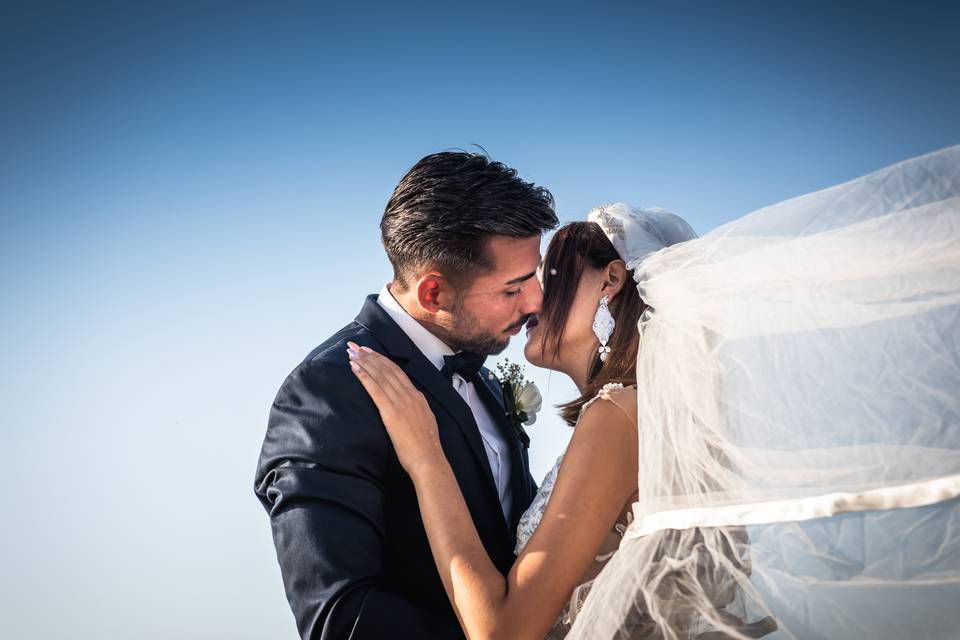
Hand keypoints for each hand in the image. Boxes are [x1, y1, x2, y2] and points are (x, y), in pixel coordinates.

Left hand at [347, 341, 445, 477]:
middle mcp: (409, 395)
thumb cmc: (426, 446)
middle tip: (356, 346)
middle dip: (370, 356)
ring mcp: (400, 402)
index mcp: (417, 397)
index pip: (398, 373)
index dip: (382, 361)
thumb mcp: (425, 421)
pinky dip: (364, 376)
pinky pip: (375, 389)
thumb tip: (411, 401)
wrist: (428, 459)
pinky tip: (355, 367)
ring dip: (364, 362)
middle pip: (387, 370)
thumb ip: (417, 408)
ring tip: (352, 352)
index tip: (370, 352)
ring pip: (380, 376)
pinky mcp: (391, 412)